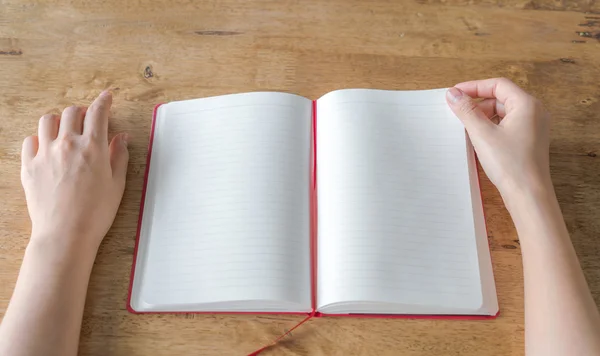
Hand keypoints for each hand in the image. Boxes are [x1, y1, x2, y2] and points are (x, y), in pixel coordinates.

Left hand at [21, 91, 128, 255]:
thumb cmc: (96, 213)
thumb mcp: (117, 184)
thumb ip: (119, 156)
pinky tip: (46, 147)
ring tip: (64, 130)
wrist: (66, 234)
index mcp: (93, 147)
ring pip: (47, 120)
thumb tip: (122, 138)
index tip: (107, 97)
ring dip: (58, 120)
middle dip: (81, 111)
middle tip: (86, 119)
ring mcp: (45, 154)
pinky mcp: (29, 166)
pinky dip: (39, 138)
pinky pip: (30, 140)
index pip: (98, 113)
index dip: (104, 101)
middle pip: (71, 112)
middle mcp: (68, 144)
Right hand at [445, 78, 550, 197]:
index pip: (497, 85)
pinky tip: (478, 138)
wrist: (528, 195)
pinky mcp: (529, 141)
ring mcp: (533, 127)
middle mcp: (534, 112)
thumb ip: (466, 110)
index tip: (455, 93)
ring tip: (466, 126)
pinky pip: (508, 125)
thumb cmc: (510, 164)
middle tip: (457, 111)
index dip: (474, 86)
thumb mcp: (482, 133)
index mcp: (527, 105)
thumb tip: (453, 94)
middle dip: (477, 103)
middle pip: (500, 97)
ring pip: (503, 112)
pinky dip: (492, 127)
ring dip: (483, 116)